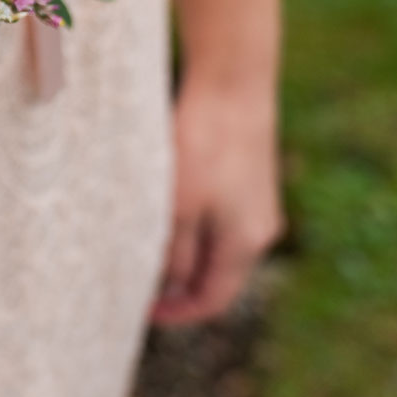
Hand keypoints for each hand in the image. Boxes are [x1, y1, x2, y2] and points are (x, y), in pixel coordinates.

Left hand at [152, 80, 282, 325]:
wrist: (233, 82)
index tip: (140, 313)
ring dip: (182, 252)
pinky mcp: (248, 176)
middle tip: (136, 283)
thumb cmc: (203, 145)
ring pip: (215, 244)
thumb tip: (169, 288)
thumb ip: (175, 254)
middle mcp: (260, 229)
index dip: (176, 313)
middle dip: (178, 285)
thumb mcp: (178, 207)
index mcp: (246, 245)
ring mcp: (257, 202)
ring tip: (143, 246)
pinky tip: (163, 208)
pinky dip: (191, 225)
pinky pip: (218, 217)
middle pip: (216, 275)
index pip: (213, 300)